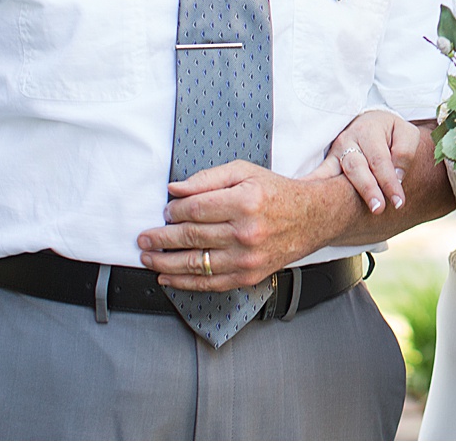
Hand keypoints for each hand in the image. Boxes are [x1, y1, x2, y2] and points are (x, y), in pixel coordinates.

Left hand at [136, 161, 344, 291]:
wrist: (312, 218)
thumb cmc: (276, 193)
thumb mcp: (245, 172)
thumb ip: (208, 178)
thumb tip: (175, 189)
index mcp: (245, 202)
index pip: (195, 209)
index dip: (174, 211)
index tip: (166, 211)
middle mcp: (246, 233)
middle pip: (191, 237)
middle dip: (160, 238)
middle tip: (143, 237)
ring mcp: (247, 258)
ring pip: (195, 263)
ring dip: (165, 262)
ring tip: (147, 257)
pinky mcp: (248, 276)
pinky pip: (209, 283)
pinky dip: (184, 282)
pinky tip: (168, 277)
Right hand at [304, 109, 419, 214]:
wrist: (372, 122)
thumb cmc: (392, 132)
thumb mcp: (406, 133)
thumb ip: (405, 152)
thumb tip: (397, 175)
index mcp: (370, 130)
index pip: (380, 160)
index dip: (389, 182)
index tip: (398, 202)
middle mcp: (349, 139)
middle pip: (357, 166)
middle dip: (367, 188)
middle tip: (378, 208)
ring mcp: (336, 151)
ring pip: (335, 172)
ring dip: (340, 194)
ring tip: (343, 213)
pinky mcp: (329, 162)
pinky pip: (320, 174)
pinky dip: (311, 184)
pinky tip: (304, 194)